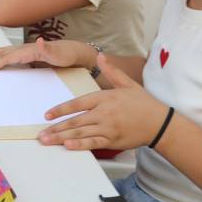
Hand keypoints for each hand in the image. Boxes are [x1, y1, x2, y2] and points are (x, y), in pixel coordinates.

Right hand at [0, 37, 92, 71]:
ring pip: (3, 52)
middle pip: (2, 54)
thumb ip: (46, 48)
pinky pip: (8, 54)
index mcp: (28, 51)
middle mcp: (24, 49)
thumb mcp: (58, 54)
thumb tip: (37, 40)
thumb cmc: (65, 54)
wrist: (73, 51)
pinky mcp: (26, 54)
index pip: (8, 57)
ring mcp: (24, 50)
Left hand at [39, 54, 166, 150]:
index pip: (77, 104)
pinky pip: (93, 144)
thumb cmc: (144, 103)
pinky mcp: (113, 141)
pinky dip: (80, 145)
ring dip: (62, 137)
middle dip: (56, 128)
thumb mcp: (128, 84)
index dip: (60, 109)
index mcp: (104, 99)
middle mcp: (104, 114)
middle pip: (75, 121)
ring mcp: (108, 129)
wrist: (160, 123)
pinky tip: (68, 146)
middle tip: (40, 134)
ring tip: (47, 141)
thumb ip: (112, 71)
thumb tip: (101, 56)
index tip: (47, 114)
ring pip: (81, 133)